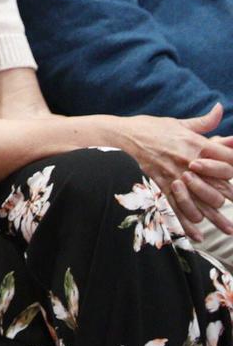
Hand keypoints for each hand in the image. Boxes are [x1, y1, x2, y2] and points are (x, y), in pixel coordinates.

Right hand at [111, 106, 232, 237]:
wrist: (124, 134)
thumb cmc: (153, 127)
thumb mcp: (179, 123)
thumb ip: (203, 122)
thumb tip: (219, 109)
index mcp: (197, 144)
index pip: (229, 161)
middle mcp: (190, 162)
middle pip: (220, 187)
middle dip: (231, 199)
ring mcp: (175, 175)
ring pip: (201, 202)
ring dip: (216, 218)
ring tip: (228, 230)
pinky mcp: (162, 185)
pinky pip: (177, 207)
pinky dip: (187, 224)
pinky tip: (198, 236)